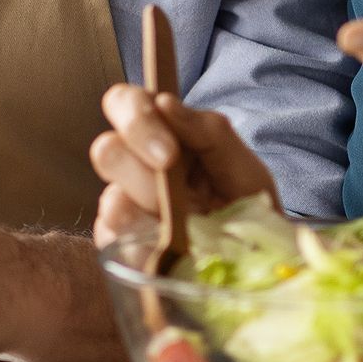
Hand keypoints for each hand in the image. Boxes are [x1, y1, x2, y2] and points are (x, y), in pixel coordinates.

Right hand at [88, 84, 281, 247]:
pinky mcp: (121, 245)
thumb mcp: (244, 167)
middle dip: (143, 175)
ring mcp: (124, 206)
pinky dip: (148, 248)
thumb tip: (165, 103)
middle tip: (181, 198)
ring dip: (154, 218)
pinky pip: (116, 243)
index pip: (123, 103)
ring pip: (111, 201)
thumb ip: (211, 131)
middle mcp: (134, 165)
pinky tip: (175, 251)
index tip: (169, 153)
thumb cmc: (246, 204)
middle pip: (106, 151)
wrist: (256, 258)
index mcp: (160, 132)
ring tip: (190, 230)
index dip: (135, 119)